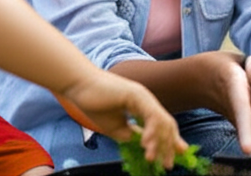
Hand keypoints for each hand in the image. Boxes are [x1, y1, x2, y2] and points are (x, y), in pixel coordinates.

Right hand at [58, 69, 186, 168]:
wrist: (79, 86)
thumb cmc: (94, 103)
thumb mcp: (115, 127)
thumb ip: (130, 135)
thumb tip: (142, 145)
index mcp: (143, 107)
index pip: (162, 126)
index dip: (169, 142)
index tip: (171, 159)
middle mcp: (147, 101)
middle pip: (167, 125)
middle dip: (169, 146)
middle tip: (167, 164)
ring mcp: (144, 96)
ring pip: (162, 121)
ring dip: (159, 142)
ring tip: (152, 157)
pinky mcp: (137, 94)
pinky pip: (151, 115)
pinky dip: (151, 131)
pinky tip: (145, 143)